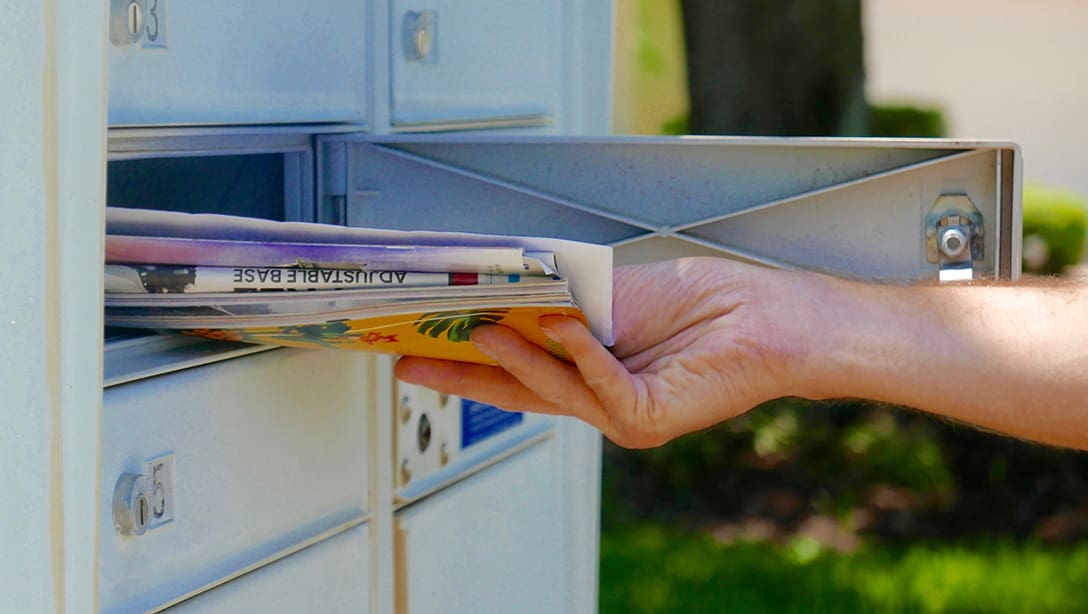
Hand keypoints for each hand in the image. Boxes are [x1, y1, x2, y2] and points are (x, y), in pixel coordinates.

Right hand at [395, 258, 823, 447]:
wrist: (766, 316)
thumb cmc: (700, 301)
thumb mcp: (609, 294)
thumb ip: (556, 301)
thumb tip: (499, 287)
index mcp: (585, 369)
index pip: (511, 369)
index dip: (462, 361)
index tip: (417, 347)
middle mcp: (598, 399)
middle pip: (515, 390)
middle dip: (460, 375)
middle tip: (410, 359)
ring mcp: (620, 414)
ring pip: (554, 389)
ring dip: (515, 356)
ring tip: (480, 328)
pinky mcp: (648, 417)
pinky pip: (602, 386)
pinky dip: (581, 353)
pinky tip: (564, 326)